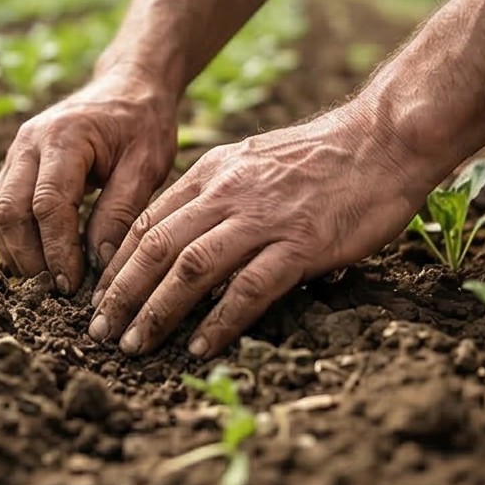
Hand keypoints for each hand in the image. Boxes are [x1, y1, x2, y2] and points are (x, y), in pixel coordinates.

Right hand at [0, 71, 177, 294]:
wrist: (127, 86)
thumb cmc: (143, 123)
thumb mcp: (147, 164)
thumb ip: (121, 211)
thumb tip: (98, 262)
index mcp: (64, 137)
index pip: (48, 205)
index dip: (57, 251)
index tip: (73, 285)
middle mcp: (29, 143)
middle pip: (8, 211)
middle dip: (29, 258)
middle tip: (57, 292)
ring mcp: (15, 153)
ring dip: (17, 252)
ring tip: (49, 281)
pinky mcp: (14, 166)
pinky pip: (0, 208)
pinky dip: (14, 239)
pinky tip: (41, 260)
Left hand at [86, 104, 429, 357]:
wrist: (384, 138)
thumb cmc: (322, 156)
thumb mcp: (253, 161)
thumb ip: (218, 192)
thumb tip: (188, 233)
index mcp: (212, 173)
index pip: (147, 222)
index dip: (116, 263)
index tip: (100, 296)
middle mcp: (227, 193)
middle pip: (156, 247)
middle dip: (121, 294)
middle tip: (100, 331)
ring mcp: (262, 218)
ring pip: (190, 268)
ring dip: (156, 311)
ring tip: (134, 345)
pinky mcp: (299, 244)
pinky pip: (248, 289)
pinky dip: (218, 321)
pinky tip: (199, 346)